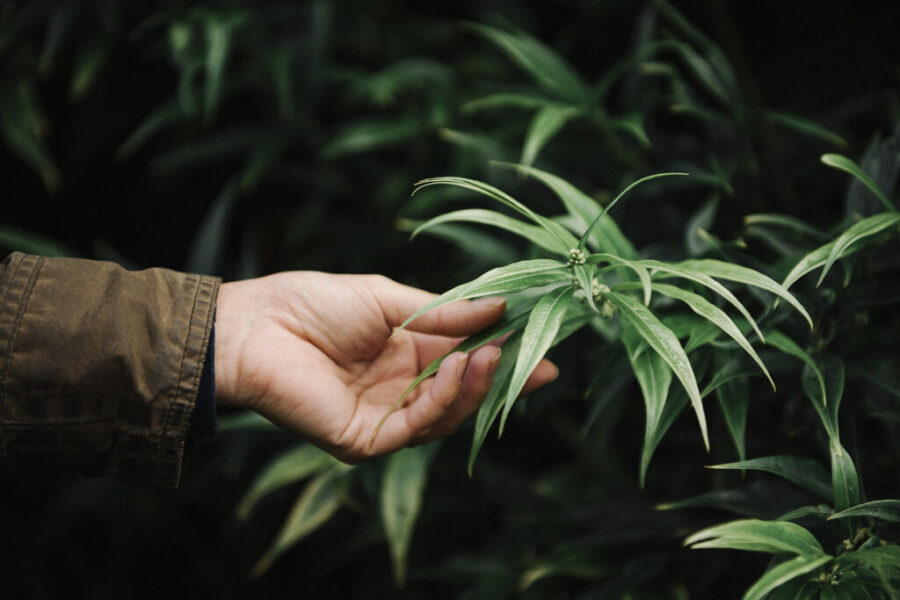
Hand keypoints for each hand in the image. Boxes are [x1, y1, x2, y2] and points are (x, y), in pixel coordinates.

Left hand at [213, 271, 557, 462]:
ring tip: (495, 355)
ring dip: (476, 387)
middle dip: (502, 379)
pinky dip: (443, 401)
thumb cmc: (313, 303)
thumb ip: (443, 312)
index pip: (465, 360)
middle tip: (538, 360)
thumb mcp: (389, 299)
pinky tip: (458, 369)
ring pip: (447, 416)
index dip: (503, 356)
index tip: (543, 350)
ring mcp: (384, 417)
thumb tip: (500, 307)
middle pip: (464, 393)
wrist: (254, 326)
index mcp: (406, 353)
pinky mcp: (366, 440)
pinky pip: (416, 427)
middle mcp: (400, 389)